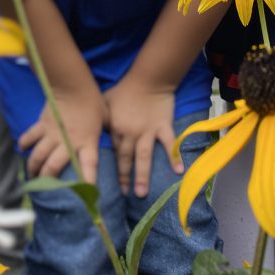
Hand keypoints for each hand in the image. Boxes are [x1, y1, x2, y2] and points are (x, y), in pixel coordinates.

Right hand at [18, 86, 104, 183]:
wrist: (73, 84)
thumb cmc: (93, 101)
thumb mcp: (105, 119)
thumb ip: (105, 132)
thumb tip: (112, 138)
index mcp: (87, 141)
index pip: (88, 165)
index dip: (87, 181)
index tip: (86, 194)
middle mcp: (68, 141)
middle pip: (53, 166)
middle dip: (47, 180)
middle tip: (44, 189)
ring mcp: (52, 134)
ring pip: (38, 155)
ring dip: (33, 167)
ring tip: (32, 176)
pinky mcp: (42, 124)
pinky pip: (30, 137)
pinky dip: (24, 143)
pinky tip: (21, 149)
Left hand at [104, 78, 180, 197]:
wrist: (148, 79)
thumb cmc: (124, 89)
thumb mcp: (106, 102)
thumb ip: (102, 119)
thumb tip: (95, 132)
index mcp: (116, 128)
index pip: (114, 152)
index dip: (114, 168)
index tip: (114, 184)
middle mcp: (131, 133)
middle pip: (126, 159)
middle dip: (125, 178)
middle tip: (127, 195)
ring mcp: (148, 131)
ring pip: (143, 156)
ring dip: (142, 175)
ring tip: (142, 193)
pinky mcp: (163, 126)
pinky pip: (169, 143)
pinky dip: (174, 156)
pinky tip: (179, 171)